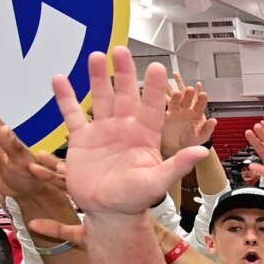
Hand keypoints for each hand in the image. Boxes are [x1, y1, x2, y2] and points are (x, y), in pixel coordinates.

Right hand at [51, 49, 208, 216]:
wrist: (107, 212)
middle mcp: (125, 128)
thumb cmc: (134, 199)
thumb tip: (203, 151)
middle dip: (124, 72)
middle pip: (125, 94)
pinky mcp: (81, 139)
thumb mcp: (157, 181)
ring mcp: (103, 130)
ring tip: (96, 56)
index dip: (155, 88)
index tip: (158, 67)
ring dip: (97, 77)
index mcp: (145, 135)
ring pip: (100, 97)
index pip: (153, 106)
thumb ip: (178, 165)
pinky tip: (60, 79)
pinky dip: (66, 97)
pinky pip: (73, 114)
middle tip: (121, 50)